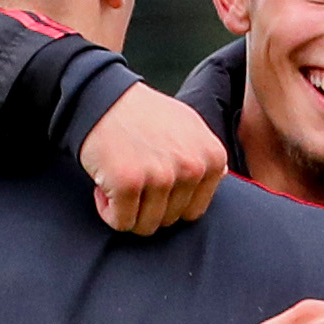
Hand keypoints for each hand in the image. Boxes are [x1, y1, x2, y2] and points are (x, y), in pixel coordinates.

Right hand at [78, 82, 224, 233]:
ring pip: (146, 226)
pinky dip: (108, 210)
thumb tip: (222, 174)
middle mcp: (192, 167)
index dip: (169, 201)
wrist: (100, 96)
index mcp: (212, 157)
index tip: (153, 178)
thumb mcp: (187, 124)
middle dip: (147, 206)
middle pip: (171, 221)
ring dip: (127, 209)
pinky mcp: (129, 183)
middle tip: (133, 176)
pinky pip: (121, 222)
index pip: (194, 211)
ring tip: (121, 177)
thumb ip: (204, 153)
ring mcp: (161, 176)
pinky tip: (105, 183)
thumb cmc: (142, 114)